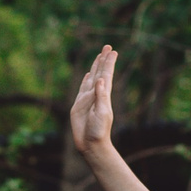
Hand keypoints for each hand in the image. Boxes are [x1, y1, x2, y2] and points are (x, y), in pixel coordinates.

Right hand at [68, 44, 116, 158]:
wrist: (91, 144)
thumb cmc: (99, 130)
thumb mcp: (102, 113)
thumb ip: (100, 97)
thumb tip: (100, 80)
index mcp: (104, 95)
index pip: (107, 75)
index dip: (109, 63)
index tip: (112, 51)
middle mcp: (96, 94)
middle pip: (100, 73)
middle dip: (103, 60)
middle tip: (107, 46)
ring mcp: (87, 99)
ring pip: (92, 78)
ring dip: (95, 67)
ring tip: (99, 56)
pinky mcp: (78, 105)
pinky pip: (82, 88)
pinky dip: (86, 80)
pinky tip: (88, 75)